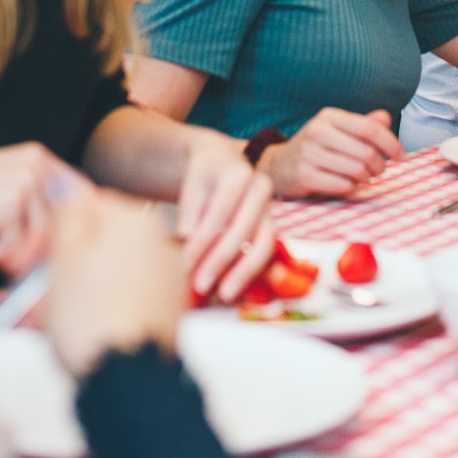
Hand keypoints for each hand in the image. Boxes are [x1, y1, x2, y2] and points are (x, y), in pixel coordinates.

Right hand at [0, 143, 90, 277]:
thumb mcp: (1, 189)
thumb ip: (34, 205)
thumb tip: (67, 238)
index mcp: (39, 159)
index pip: (78, 199)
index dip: (71, 230)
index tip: (54, 250)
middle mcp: (36, 166)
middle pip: (63, 225)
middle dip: (38, 251)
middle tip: (10, 258)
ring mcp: (23, 183)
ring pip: (40, 240)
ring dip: (13, 254)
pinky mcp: (6, 204)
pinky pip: (14, 247)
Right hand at [44, 190, 185, 378]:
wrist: (126, 379)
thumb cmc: (89, 318)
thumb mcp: (63, 257)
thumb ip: (68, 214)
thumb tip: (66, 182)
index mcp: (135, 220)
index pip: (87, 204)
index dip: (58, 230)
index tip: (40, 257)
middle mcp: (160, 241)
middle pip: (102, 238)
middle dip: (72, 261)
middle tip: (47, 291)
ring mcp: (168, 276)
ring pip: (113, 268)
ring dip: (88, 285)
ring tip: (65, 317)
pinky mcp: (169, 308)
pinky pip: (129, 295)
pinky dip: (109, 306)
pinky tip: (92, 329)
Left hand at [174, 129, 274, 299]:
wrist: (222, 163)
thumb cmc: (203, 176)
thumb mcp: (191, 185)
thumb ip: (189, 210)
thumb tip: (187, 237)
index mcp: (239, 173)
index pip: (219, 212)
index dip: (202, 241)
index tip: (185, 264)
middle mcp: (261, 188)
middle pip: (242, 230)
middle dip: (220, 261)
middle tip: (200, 284)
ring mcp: (270, 208)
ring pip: (262, 244)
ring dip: (242, 272)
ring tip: (224, 294)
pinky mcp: (272, 225)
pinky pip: (266, 252)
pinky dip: (250, 271)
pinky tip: (235, 287)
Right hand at [258, 108, 403, 197]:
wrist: (279, 166)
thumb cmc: (316, 148)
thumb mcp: (337, 130)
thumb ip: (363, 125)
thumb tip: (385, 118)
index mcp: (329, 116)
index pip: (370, 129)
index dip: (391, 143)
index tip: (401, 156)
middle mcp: (317, 131)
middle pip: (367, 153)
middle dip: (380, 166)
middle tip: (379, 171)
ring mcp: (308, 153)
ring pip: (357, 171)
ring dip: (366, 178)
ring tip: (362, 177)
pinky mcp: (303, 175)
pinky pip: (343, 186)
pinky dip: (350, 188)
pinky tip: (345, 184)